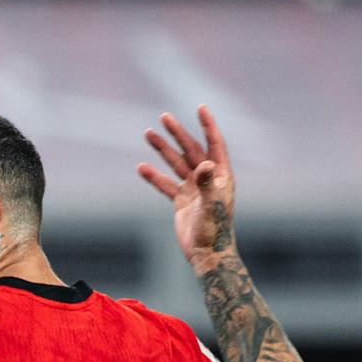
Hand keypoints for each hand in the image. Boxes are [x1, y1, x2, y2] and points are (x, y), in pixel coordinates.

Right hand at [138, 106, 236, 266]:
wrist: (207, 254)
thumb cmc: (214, 230)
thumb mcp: (210, 205)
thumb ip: (206, 183)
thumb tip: (203, 164)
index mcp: (221, 176)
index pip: (214, 144)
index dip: (207, 125)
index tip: (200, 107)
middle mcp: (208, 179)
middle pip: (191, 150)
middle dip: (178, 133)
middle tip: (164, 117)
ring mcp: (194, 189)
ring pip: (176, 164)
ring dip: (163, 150)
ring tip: (148, 133)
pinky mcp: (181, 201)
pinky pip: (165, 184)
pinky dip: (154, 176)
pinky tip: (141, 167)